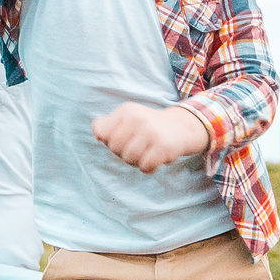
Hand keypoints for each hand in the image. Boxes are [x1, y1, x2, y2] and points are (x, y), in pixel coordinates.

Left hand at [92, 102, 208, 173]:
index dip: (109, 141)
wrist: (180, 128)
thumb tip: (98, 135)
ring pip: (128, 158)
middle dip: (122, 153)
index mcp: (126, 111)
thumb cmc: (146, 127)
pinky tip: (154, 160)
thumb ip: (106, 125)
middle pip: (114, 148)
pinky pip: (145, 166)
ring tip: (145, 153)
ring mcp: (151, 132)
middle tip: (136, 148)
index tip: (122, 138)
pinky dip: (148, 168)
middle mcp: (138, 118)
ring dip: (136, 162)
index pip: (102, 133)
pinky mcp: (163, 146)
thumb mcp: (126, 118)